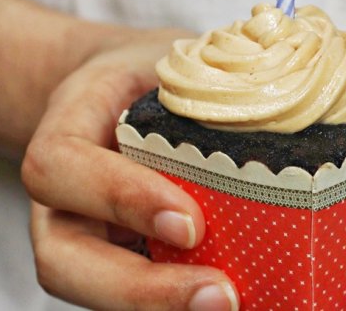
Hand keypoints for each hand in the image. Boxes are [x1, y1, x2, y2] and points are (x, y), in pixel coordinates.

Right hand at [22, 32, 239, 310]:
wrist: (123, 83)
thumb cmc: (147, 70)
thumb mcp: (165, 59)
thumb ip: (197, 85)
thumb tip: (283, 114)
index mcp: (68, 127)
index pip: (62, 168)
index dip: (121, 199)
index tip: (190, 223)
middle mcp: (64, 192)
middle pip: (63, 260)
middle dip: (140, 290)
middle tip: (220, 296)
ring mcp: (85, 227)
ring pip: (93, 287)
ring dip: (159, 307)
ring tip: (229, 304)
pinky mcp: (115, 246)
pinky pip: (131, 282)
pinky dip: (173, 297)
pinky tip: (235, 290)